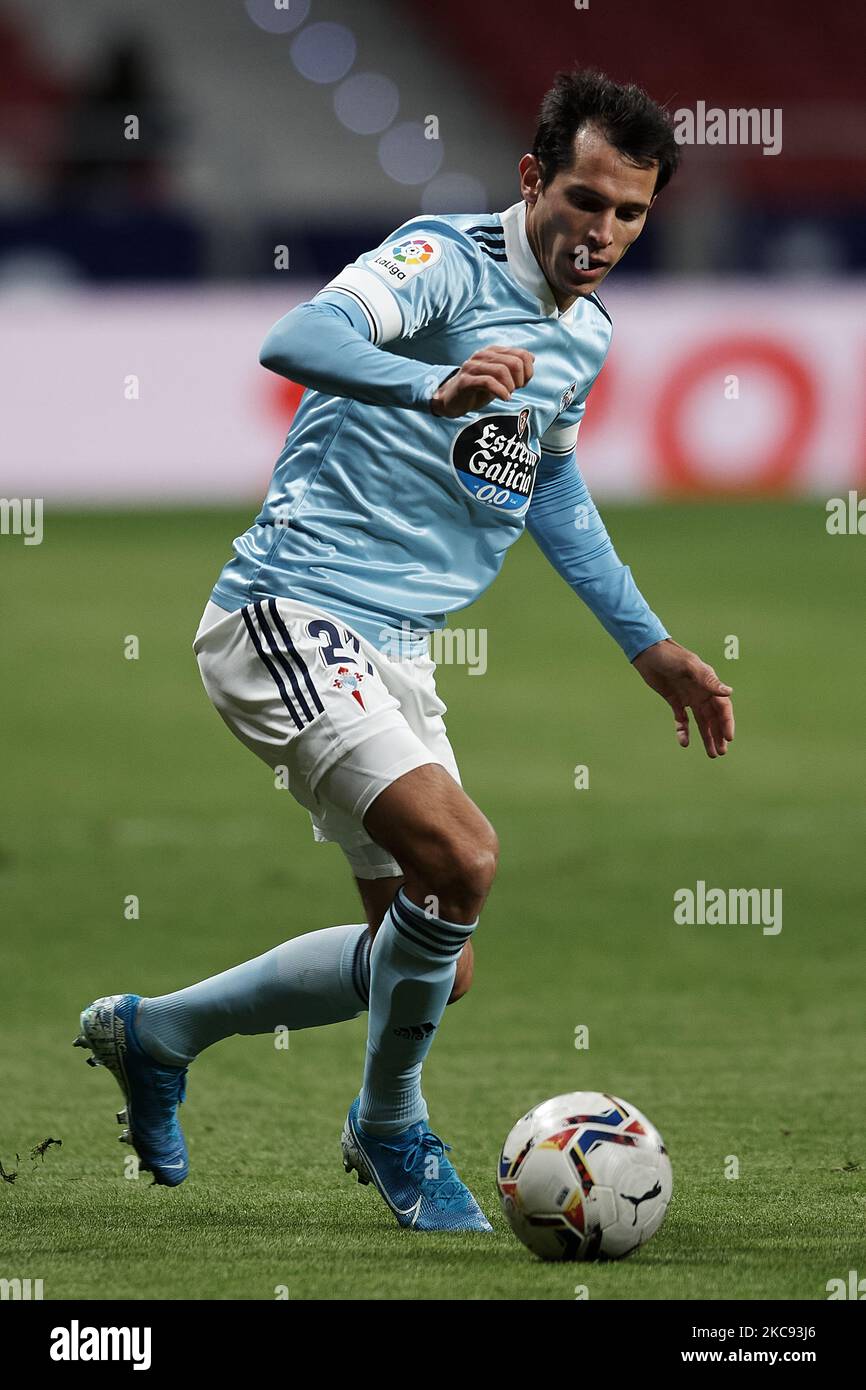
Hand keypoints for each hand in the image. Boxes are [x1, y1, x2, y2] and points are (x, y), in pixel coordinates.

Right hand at [430, 346, 533, 417]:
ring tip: (508, 394)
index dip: (528, 371)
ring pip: (502, 370)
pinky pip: (488, 382)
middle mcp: (483, 355)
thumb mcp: (498, 377)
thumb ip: (513, 367)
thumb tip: (531, 357)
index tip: (523, 383)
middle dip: (520, 379)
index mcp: (493, 351)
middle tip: (515, 390)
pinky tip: (504, 398)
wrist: (452, 400)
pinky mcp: (466, 380)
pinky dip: (501, 392)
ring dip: (510, 386)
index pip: (522, 354)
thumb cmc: (477, 389)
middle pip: (515, 362)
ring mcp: (473, 367)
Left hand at [632, 638, 734, 758]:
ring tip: (711, 754)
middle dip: (718, 735)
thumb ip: (708, 680)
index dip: (727, 722)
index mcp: (709, 684)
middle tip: (721, 753)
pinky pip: (682, 719)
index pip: (722, 707)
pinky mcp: (674, 701)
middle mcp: (702, 692)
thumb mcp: (690, 667)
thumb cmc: (671, 656)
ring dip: (706, 737)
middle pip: (714, 718)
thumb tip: (729, 692)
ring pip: (701, 722)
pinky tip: (684, 742)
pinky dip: (683, 731)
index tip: (728, 738)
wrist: (649, 652)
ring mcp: (688, 697)